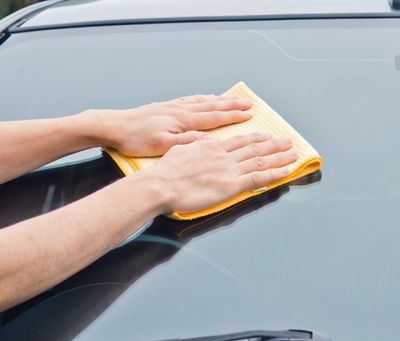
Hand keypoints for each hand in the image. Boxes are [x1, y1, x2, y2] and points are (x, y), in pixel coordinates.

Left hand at [92, 94, 253, 156]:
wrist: (113, 126)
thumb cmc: (135, 140)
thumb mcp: (163, 146)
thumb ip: (187, 143)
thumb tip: (210, 141)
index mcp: (183, 121)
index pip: (214, 117)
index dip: (233, 116)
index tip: (248, 114)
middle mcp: (180, 110)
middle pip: (212, 105)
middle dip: (231, 104)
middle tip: (247, 102)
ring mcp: (172, 106)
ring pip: (202, 101)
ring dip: (219, 99)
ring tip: (232, 98)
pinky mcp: (164, 106)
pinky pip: (189, 100)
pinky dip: (202, 98)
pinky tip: (205, 97)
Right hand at [137, 132, 296, 213]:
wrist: (160, 185)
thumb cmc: (165, 172)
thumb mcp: (180, 149)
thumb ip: (196, 146)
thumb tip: (206, 143)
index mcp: (211, 147)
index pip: (239, 141)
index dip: (256, 138)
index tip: (267, 135)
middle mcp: (223, 156)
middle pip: (254, 148)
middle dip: (274, 144)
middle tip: (288, 141)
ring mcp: (228, 170)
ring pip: (260, 161)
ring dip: (279, 157)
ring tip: (293, 153)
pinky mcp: (230, 185)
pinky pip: (257, 178)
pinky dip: (274, 174)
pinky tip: (285, 171)